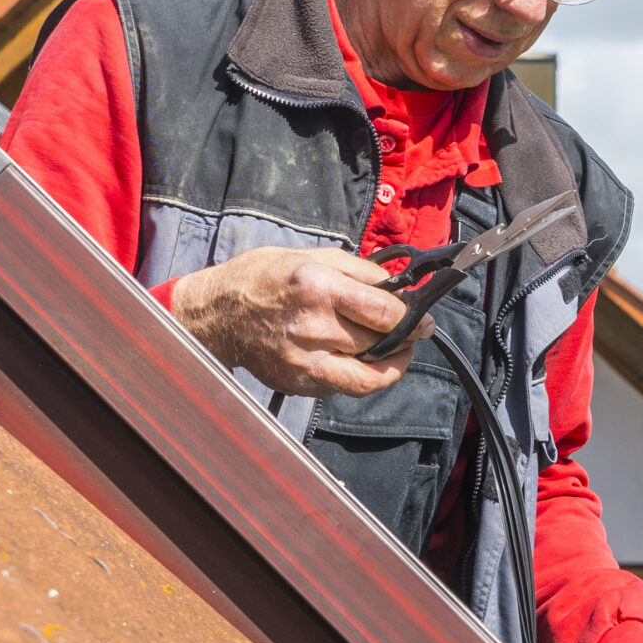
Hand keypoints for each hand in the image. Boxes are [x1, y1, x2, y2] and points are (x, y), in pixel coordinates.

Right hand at [168, 247, 432, 398]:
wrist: (218, 313)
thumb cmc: (263, 278)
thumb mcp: (311, 256)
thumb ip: (358, 270)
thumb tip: (397, 287)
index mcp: (318, 287)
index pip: (385, 313)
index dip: (413, 319)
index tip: (424, 319)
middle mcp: (312, 327)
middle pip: (381, 343)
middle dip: (405, 339)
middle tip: (414, 333)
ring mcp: (304, 360)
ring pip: (368, 377)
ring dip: (391, 367)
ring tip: (397, 354)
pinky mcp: (298, 382)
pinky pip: (342, 387)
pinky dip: (358, 375)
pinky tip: (359, 359)